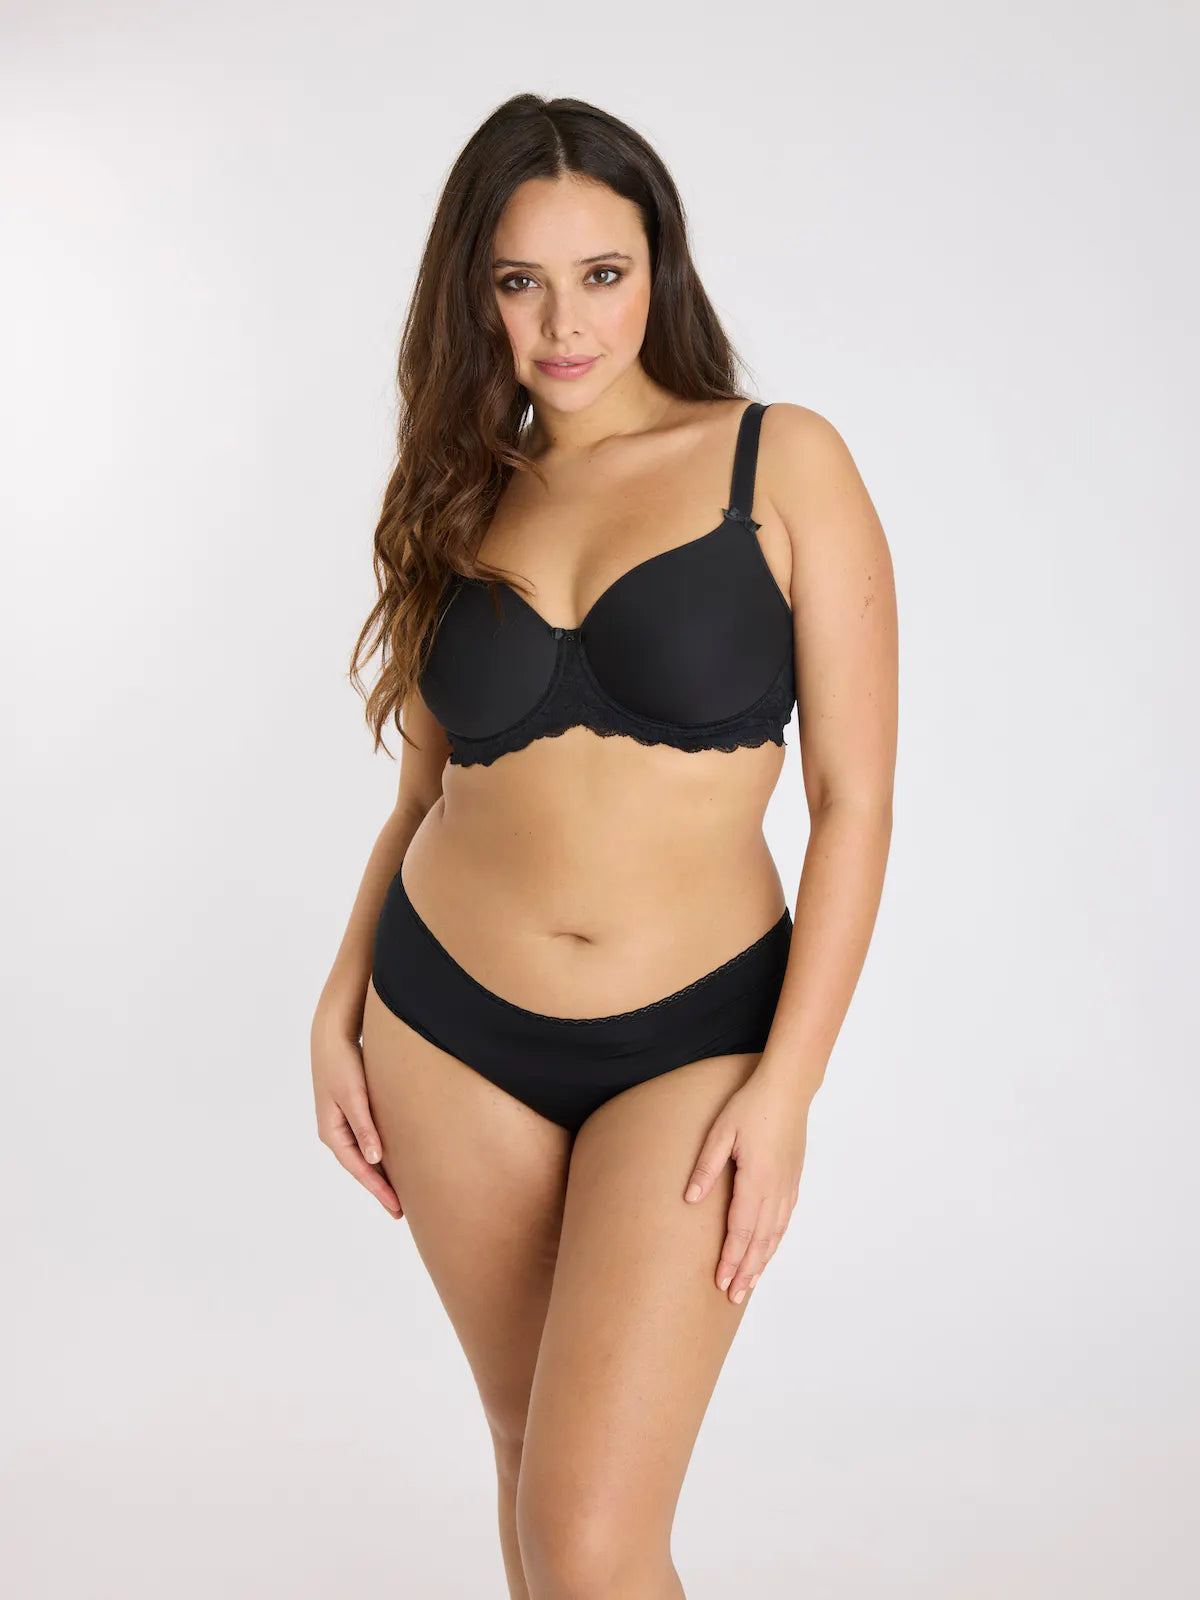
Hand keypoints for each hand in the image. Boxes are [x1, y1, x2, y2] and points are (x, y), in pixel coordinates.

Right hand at [310, 1020, 402, 1218]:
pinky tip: (392, 1160)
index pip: (359, 1169)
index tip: (397, 1209)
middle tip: (400, 1212)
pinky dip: (380, 1154)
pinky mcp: (352, 1110)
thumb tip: (374, 1159)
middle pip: (361, 1167)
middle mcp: (336, 1131)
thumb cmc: (341, 1062)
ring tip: (400, 1192)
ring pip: (365, 1155)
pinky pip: (367, 1140)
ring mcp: (343, 1122)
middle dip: (379, 1188)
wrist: (331, 1034)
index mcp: (332, 1132)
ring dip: (380, 1173)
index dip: (378, 1190)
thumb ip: (364, 1127)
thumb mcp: (353, 1095)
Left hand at [682, 1068, 809, 1302]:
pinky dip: (775, 1241)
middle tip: (734, 1297)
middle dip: (746, 1271)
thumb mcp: (720, 1132)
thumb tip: (690, 1199)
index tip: (722, 1282)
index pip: (741, 1231)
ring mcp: (787, 1186)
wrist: (787, 1089)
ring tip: (750, 1284)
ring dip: (761, 1261)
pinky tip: (768, 1250)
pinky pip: (784, 1220)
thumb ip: (706, 1167)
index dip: (731, 1259)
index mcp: (756, 1180)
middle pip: (760, 1241)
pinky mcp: (792, 1180)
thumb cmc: (750, 1106)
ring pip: (775, 1234)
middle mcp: (775, 1189)